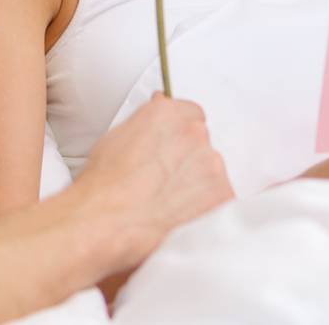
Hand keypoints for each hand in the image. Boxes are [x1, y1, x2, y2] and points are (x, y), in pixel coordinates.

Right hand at [73, 93, 233, 269]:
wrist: (108, 219)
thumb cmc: (106, 183)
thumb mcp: (117, 136)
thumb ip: (147, 120)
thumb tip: (157, 111)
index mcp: (169, 113)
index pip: (191, 114)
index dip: (181, 134)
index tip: (174, 147)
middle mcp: (195, 133)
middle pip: (202, 143)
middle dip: (189, 159)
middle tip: (165, 179)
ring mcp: (211, 164)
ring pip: (213, 171)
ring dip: (198, 183)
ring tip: (170, 201)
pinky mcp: (222, 194)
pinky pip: (221, 199)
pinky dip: (207, 208)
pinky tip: (182, 215)